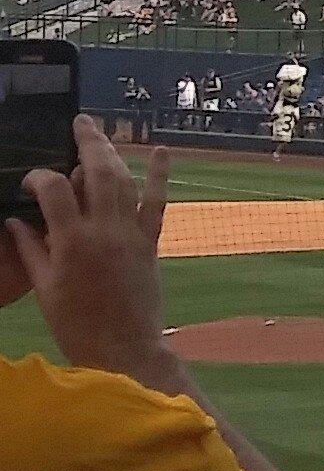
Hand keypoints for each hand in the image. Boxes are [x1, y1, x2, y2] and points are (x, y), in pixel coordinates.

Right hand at [4, 119, 178, 384]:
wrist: (124, 348)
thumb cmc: (76, 323)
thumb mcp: (44, 287)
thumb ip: (31, 249)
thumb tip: (15, 221)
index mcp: (72, 242)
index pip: (54, 190)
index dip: (39, 177)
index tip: (30, 182)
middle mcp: (105, 230)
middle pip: (97, 173)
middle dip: (87, 143)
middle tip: (80, 122)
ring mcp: (132, 233)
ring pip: (125, 182)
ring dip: (114, 154)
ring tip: (101, 134)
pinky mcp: (151, 242)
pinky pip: (158, 202)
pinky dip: (160, 176)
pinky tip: (161, 152)